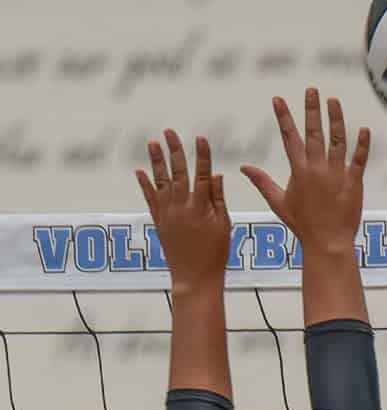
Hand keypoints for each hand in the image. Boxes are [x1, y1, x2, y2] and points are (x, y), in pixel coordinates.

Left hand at [136, 131, 228, 292]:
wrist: (195, 278)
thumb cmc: (215, 254)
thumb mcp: (224, 226)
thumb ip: (218, 199)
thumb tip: (216, 176)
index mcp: (201, 208)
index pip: (203, 175)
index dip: (202, 156)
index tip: (201, 138)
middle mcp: (181, 207)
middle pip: (178, 173)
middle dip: (175, 150)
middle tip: (170, 132)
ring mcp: (167, 213)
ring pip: (161, 181)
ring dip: (156, 161)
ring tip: (152, 142)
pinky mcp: (159, 221)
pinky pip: (150, 199)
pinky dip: (144, 184)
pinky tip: (140, 171)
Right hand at [240, 90, 369, 254]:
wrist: (327, 243)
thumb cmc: (303, 225)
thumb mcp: (278, 202)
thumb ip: (262, 182)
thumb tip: (243, 168)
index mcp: (299, 171)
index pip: (289, 138)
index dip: (283, 117)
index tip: (278, 99)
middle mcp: (317, 169)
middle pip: (314, 133)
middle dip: (311, 110)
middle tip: (311, 90)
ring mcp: (337, 175)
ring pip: (337, 141)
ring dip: (335, 120)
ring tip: (333, 101)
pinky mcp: (354, 183)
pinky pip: (359, 161)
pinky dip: (362, 145)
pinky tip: (364, 129)